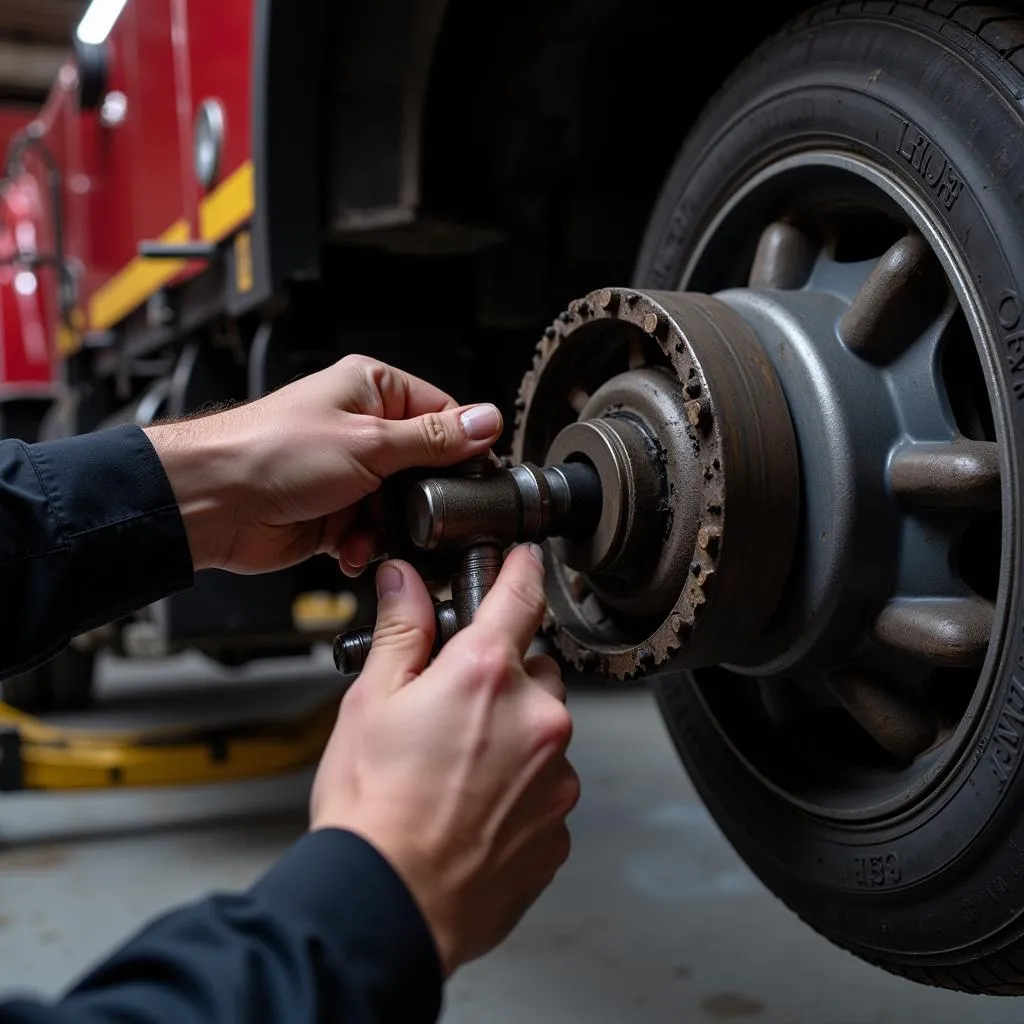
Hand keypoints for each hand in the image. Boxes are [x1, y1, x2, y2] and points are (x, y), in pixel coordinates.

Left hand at [144, 354, 502, 572]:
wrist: (212, 503)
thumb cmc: (270, 452)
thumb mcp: (369, 442)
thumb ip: (435, 440)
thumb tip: (487, 422)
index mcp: (372, 389)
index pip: (444, 414)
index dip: (462, 448)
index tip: (473, 476)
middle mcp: (362, 428)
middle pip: (426, 467)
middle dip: (424, 499)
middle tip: (423, 514)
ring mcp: (349, 472)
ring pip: (402, 507)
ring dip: (393, 528)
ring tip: (373, 532)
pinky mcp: (336, 512)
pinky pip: (373, 532)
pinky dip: (368, 545)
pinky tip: (352, 548)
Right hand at [310, 544, 578, 974]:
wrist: (390, 904)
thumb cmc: (373, 810)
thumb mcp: (372, 703)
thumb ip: (400, 632)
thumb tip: (404, 582)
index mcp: (484, 675)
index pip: (520, 597)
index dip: (523, 570)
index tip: (528, 561)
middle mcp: (535, 717)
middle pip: (535, 669)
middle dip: (502, 675)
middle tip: (455, 706)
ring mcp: (556, 774)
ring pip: (544, 729)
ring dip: (514, 734)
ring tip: (458, 767)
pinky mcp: (560, 823)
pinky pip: (547, 784)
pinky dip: (522, 785)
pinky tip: (476, 804)